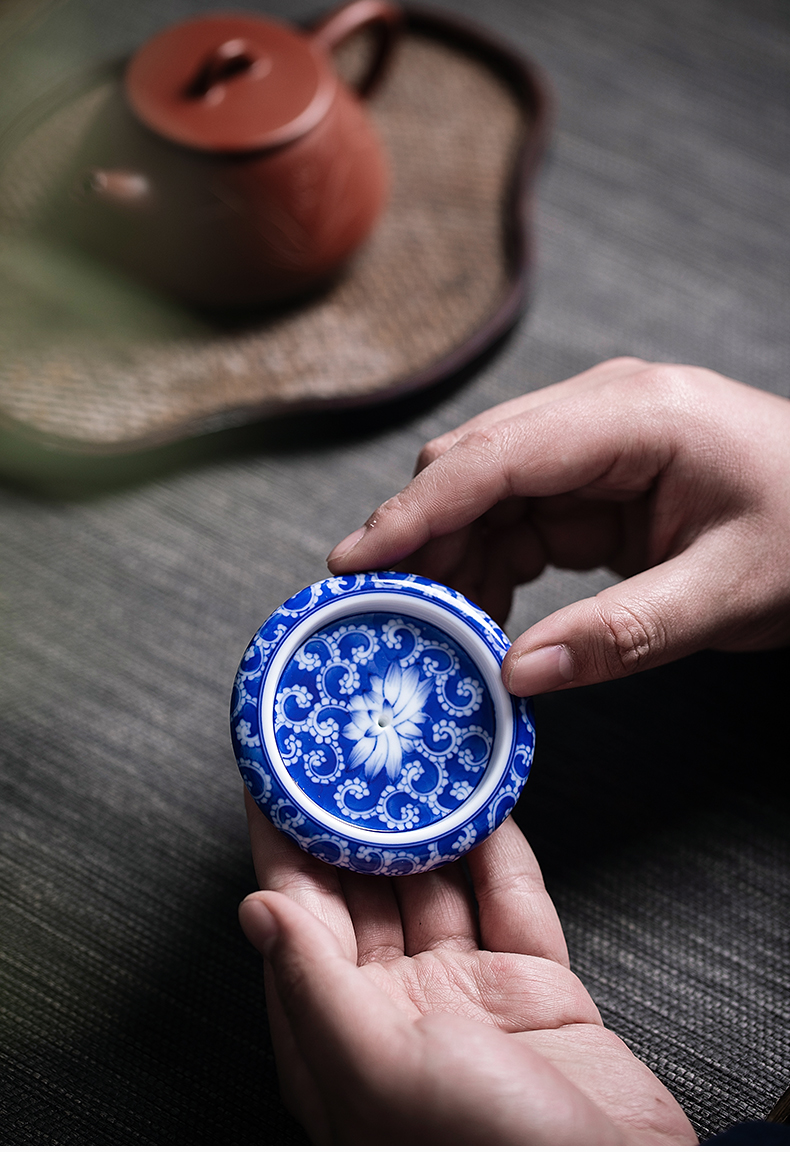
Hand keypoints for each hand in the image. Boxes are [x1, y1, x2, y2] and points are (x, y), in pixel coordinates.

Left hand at [239, 795, 696, 1143]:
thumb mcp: (379, 1068)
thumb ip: (314, 983)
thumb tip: (256, 911)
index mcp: (340, 1038)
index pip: (296, 919)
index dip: (284, 844)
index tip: (277, 779)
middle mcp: (396, 1012)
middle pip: (364, 892)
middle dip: (356, 820)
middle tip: (352, 747)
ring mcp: (466, 997)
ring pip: (437, 886)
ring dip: (429, 825)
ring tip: (417, 758)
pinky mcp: (533, 989)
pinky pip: (512, 899)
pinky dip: (500, 849)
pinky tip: (488, 805)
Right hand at [326, 358, 789, 694]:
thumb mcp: (730, 593)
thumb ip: (623, 634)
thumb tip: (515, 673)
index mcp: (633, 416)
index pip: (494, 456)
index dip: (414, 512)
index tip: (353, 564)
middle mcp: (599, 414)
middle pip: (473, 467)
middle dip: (421, 541)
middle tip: (385, 616)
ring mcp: (594, 444)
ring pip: (484, 497)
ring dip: (452, 561)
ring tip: (434, 632)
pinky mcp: (595, 481)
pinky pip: (517, 520)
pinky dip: (488, 568)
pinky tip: (480, 618)